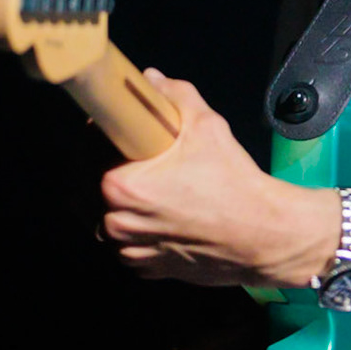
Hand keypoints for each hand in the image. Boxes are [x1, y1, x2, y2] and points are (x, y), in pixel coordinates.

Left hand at [100, 70, 338, 287]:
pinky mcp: (147, 270)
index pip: (86, 152)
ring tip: (153, 191)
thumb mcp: (206, 125)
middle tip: (138, 161)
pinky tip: (163, 219)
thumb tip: (152, 80)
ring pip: (108, 221)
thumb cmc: (235, 186)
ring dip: (121, 206)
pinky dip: (139, 234)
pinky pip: (128, 248)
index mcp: (120, 186)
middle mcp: (117, 222)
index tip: (116, 132)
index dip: (100, 137)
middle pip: (91, 188)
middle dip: (108, 171)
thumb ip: (173, 95)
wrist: (264, 235)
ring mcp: (131, 250)